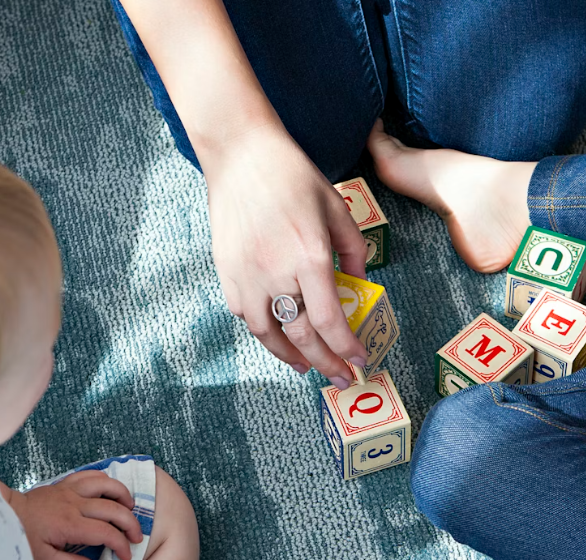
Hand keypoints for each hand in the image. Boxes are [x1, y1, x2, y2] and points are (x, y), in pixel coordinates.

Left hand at [8, 471, 142, 559]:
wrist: (3, 514)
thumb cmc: (21, 539)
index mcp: (70, 525)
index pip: (106, 533)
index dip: (122, 545)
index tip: (126, 555)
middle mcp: (74, 504)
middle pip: (113, 509)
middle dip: (131, 523)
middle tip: (137, 537)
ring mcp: (71, 490)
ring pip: (106, 484)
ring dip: (123, 495)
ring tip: (130, 508)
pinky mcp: (65, 483)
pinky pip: (91, 474)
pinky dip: (106, 480)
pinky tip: (111, 491)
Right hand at [202, 124, 368, 388]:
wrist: (241, 154)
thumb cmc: (293, 176)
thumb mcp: (337, 208)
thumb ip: (353, 251)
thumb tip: (359, 286)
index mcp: (309, 256)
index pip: (330, 321)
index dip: (346, 348)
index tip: (359, 361)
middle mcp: (276, 273)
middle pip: (302, 336)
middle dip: (326, 363)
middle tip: (341, 378)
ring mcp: (246, 275)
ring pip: (269, 335)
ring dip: (291, 357)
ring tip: (307, 366)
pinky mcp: (227, 272)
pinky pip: (246, 316)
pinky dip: (264, 332)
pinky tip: (278, 335)